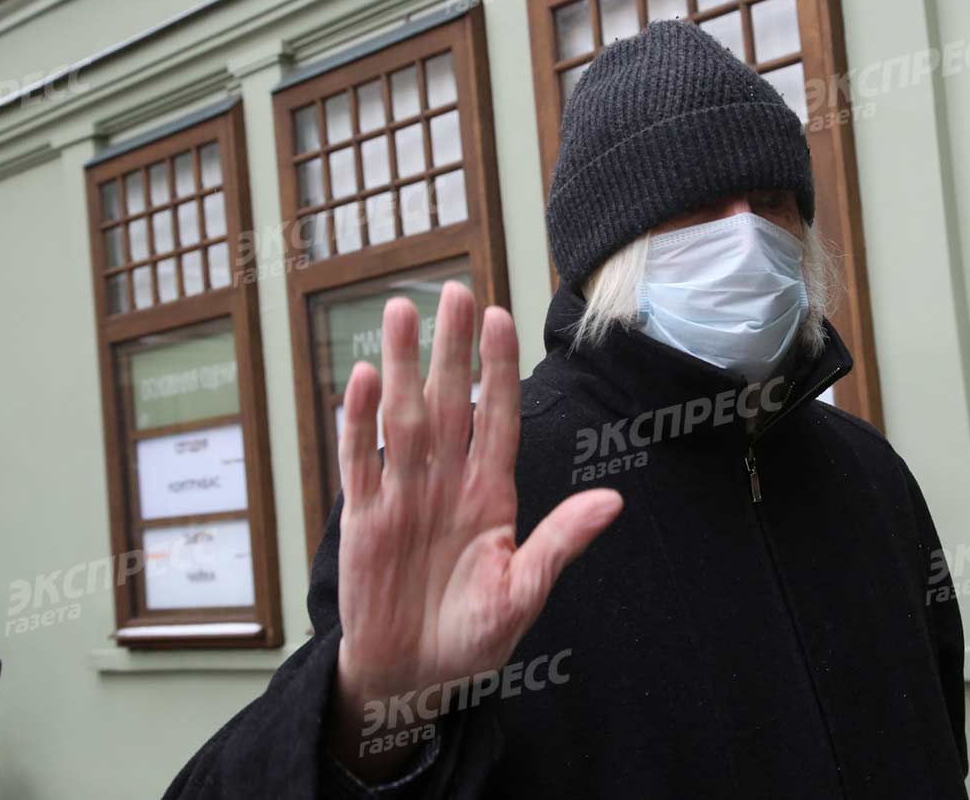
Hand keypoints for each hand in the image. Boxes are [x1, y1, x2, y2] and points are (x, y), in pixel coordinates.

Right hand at [328, 282, 622, 778]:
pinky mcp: (364, 519)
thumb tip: (613, 502)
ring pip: (401, 418)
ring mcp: (403, 496)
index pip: (496, 417)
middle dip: (449, 349)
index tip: (500, 319)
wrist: (414, 678)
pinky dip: (357, 423)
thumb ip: (559, 544)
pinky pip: (360, 461)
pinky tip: (359, 379)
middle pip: (447, 402)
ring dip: (399, 368)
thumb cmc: (473, 637)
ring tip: (397, 313)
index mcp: (491, 494)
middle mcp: (446, 482)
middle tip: (451, 292)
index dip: (497, 369)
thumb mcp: (523, 594)